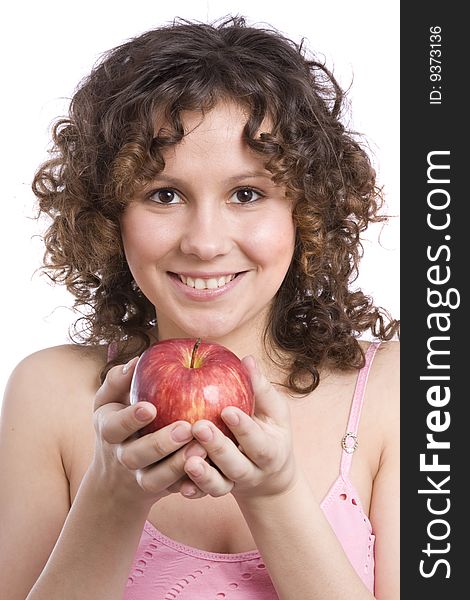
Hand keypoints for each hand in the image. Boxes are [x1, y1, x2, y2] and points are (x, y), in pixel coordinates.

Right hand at [91, 357, 207, 506]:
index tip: (150, 407)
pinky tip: (211, 468)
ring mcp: (140, 477)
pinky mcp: (161, 491)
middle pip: (136, 456)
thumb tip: (136, 361)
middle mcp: (122, 457)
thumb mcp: (109, 400)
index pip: (115, 426)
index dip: (130, 418)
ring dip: (178, 465)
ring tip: (202, 448)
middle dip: (160, 444)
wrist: (117, 476)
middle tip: (185, 428)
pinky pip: (176, 490)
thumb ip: (117, 380)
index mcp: (109, 431)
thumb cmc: (119, 421)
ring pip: (157, 479)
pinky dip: (192, 484)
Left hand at [183, 356, 297, 501]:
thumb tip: (247, 360)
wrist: (268, 474)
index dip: (244, 427)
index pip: (258, 442)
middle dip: (218, 448)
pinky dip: (192, 490)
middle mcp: (253, 471)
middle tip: (198, 427)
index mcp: (270, 451)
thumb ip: (260, 388)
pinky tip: (178, 484)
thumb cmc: (268, 430)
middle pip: (236, 465)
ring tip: (186, 461)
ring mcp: (234, 484)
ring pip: (219, 485)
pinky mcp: (216, 490)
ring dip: (203, 475)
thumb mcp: (273, 411)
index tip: (227, 410)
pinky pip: (203, 494)